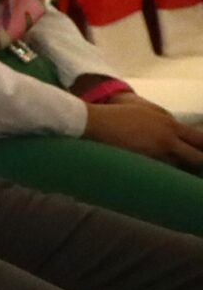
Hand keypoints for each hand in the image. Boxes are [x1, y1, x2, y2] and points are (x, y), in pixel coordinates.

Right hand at [84, 95, 202, 167]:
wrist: (97, 123)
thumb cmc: (120, 113)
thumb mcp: (148, 109)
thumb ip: (166, 120)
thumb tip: (178, 131)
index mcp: (170, 126)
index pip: (199, 139)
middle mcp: (167, 142)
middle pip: (195, 158)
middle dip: (201, 162)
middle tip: (200, 166)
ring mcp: (155, 155)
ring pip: (178, 168)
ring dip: (182, 171)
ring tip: (185, 178)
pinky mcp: (143, 165)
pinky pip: (160, 173)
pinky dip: (164, 176)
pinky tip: (164, 180)